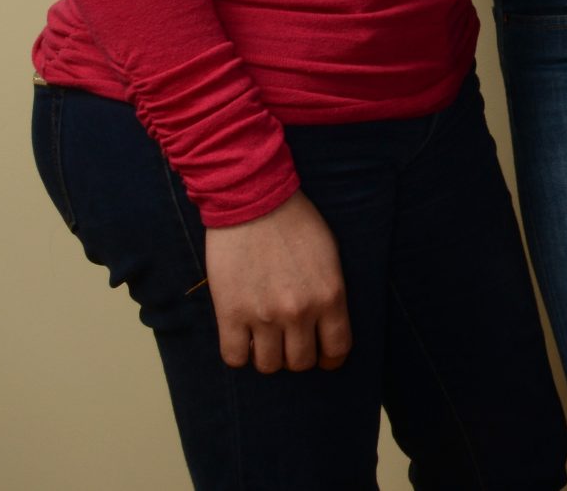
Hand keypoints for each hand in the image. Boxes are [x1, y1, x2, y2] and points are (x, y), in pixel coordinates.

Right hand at [203, 191, 349, 373]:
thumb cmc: (296, 223)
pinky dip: (239, 354)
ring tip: (265, 338)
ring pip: (269, 365)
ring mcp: (263, 316)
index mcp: (330, 296)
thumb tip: (326, 325)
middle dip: (297, 355)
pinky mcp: (230, 314)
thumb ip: (330, 293)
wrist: (254, 201)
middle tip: (290, 340)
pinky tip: (242, 337)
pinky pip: (235, 358)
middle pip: (301, 362)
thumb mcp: (330, 256)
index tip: (323, 355)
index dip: (330, 358)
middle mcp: (299, 312)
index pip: (337, 349)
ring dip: (268, 356)